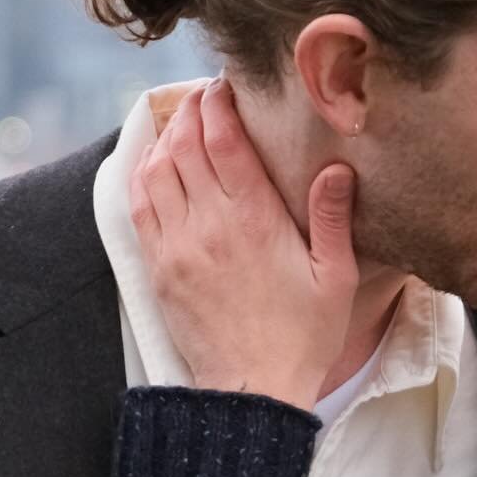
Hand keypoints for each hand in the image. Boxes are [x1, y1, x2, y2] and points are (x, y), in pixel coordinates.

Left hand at [131, 79, 357, 409]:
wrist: (253, 391)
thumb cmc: (302, 337)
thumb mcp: (335, 277)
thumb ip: (333, 218)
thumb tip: (337, 167)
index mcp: (255, 219)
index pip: (224, 139)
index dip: (220, 103)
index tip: (226, 85)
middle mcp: (209, 224)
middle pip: (186, 143)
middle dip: (193, 110)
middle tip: (205, 95)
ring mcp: (178, 245)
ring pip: (157, 168)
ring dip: (167, 138)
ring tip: (184, 124)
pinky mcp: (159, 267)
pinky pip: (140, 205)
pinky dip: (144, 173)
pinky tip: (156, 163)